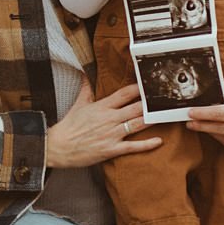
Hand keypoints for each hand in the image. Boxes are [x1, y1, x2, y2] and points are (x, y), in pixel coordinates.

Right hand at [45, 80, 160, 168]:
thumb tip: (86, 75)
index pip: (124, 94)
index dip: (139, 88)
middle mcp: (109, 119)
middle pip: (136, 108)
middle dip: (151, 104)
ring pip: (137, 125)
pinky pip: (133, 146)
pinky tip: (158, 141)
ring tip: (165, 115)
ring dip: (152, 120)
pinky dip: (147, 144)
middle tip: (164, 99)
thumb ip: (86, 89)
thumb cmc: (69, 126)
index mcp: (101, 107)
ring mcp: (111, 134)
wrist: (58, 146)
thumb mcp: (78, 105)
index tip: (149, 85)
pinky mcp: (111, 149)